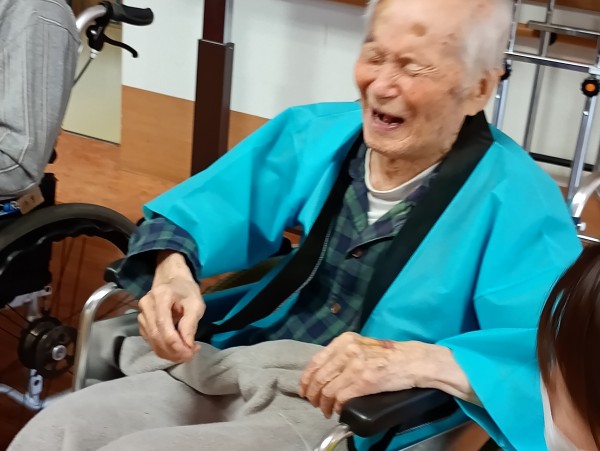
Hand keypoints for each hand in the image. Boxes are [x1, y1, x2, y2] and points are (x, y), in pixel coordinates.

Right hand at [138, 253, 205, 362]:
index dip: (175, 344)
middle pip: (156, 336)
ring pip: (152, 341)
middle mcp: (146, 305)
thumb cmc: (186, 291)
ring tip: (186, 354)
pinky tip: (176, 350)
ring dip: (169, 353)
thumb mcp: (196, 304)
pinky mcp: (142, 323)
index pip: (163, 326)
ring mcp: (141, 314)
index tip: (190, 353)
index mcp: (160, 296)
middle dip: (174, 351)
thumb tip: (188, 346)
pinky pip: (151, 341)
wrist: (172, 280)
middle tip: (190, 356)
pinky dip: (163, 349)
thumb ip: (191, 324)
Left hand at [299, 332, 431, 417]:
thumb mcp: (361, 346)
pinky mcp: (365, 381)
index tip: (304, 390)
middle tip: (315, 404)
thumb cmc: (388, 355)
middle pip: (319, 377)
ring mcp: (356, 365)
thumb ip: (342, 354)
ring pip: (328, 389)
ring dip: (324, 404)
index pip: (316, 361)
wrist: (412, 360)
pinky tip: (339, 410)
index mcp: (344, 340)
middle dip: (314, 395)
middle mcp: (347, 350)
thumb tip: (323, 373)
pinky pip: (342, 397)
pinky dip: (337, 407)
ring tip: (327, 410)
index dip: (306, 379)